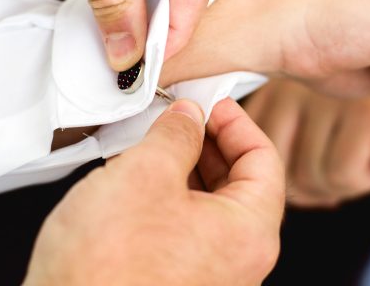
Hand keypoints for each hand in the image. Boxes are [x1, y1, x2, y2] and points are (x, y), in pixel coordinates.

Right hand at [23, 98, 284, 285]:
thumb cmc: (104, 270)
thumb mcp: (144, 174)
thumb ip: (176, 135)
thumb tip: (188, 117)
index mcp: (249, 233)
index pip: (265, 159)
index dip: (236, 121)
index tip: (209, 101)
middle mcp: (238, 262)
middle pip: (239, 183)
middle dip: (206, 142)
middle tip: (177, 115)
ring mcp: (209, 277)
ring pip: (209, 206)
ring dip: (182, 167)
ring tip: (148, 143)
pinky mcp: (177, 284)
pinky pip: (185, 229)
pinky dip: (168, 197)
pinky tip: (135, 180)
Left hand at [243, 79, 369, 206]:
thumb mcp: (322, 132)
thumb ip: (291, 151)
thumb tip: (276, 192)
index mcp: (279, 89)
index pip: (255, 154)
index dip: (291, 177)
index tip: (328, 165)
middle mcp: (297, 87)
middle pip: (281, 169)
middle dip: (318, 186)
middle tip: (351, 166)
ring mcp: (329, 98)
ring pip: (310, 177)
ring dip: (345, 184)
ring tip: (368, 154)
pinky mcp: (361, 117)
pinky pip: (342, 176)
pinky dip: (367, 180)